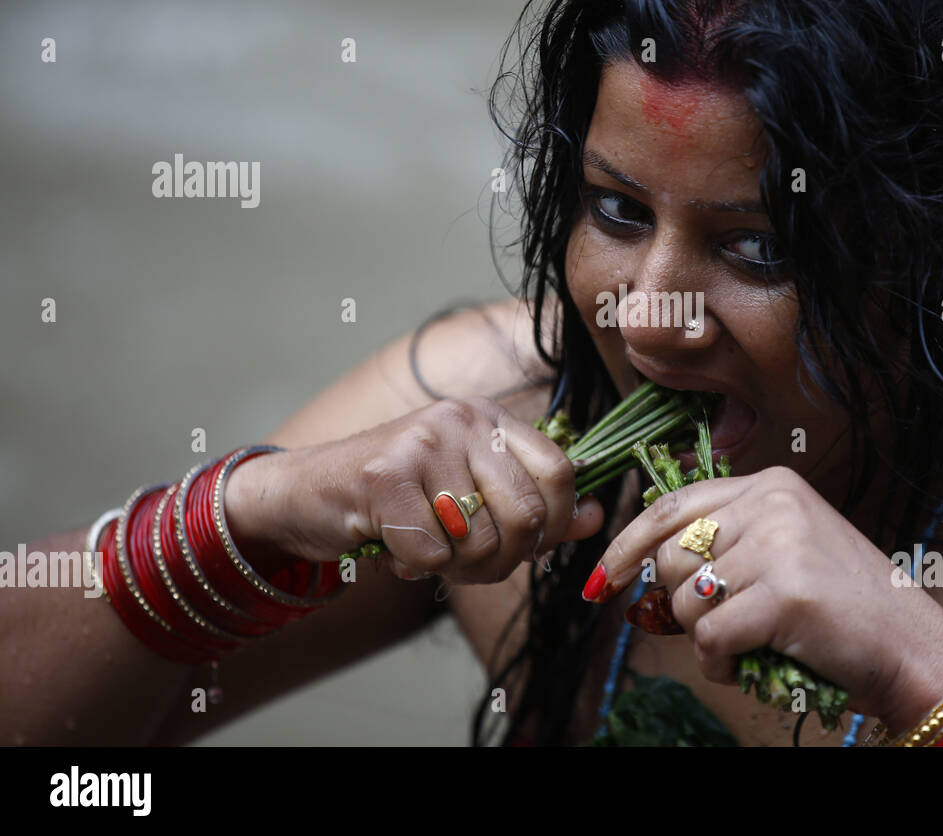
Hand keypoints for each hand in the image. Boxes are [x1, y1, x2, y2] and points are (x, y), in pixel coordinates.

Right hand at [224, 397, 604, 583]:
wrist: (304, 493)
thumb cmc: (395, 498)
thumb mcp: (469, 491)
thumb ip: (531, 503)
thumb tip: (593, 517)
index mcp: (491, 420)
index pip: (560, 473)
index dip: (553, 525)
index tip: (526, 547)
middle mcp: (463, 420)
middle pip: (527, 512)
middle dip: (505, 559)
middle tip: (469, 564)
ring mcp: (422, 442)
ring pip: (481, 538)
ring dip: (459, 569)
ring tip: (430, 555)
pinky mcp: (383, 475)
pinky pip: (434, 551)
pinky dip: (418, 568)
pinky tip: (397, 551)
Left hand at [583, 465, 942, 730]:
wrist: (915, 649)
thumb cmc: (845, 611)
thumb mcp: (785, 553)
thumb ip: (725, 550)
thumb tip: (640, 579)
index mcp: (772, 483)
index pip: (672, 505)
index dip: (628, 545)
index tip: (603, 581)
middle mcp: (774, 503)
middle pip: (671, 557)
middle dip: (684, 604)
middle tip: (731, 623)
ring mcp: (780, 545)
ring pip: (685, 600)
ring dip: (706, 638)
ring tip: (754, 642)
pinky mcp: (786, 594)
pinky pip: (710, 639)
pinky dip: (721, 665)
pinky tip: (754, 664)